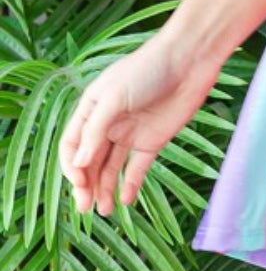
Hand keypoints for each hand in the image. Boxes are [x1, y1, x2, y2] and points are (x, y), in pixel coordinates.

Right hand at [58, 34, 222, 217]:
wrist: (190, 59)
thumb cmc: (148, 69)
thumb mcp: (114, 97)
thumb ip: (96, 131)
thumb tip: (78, 164)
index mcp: (92, 109)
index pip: (72, 144)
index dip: (71, 165)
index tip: (79, 183)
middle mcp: (108, 123)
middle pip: (89, 160)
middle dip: (86, 185)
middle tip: (85, 208)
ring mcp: (131, 133)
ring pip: (111, 168)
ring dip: (105, 188)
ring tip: (105, 210)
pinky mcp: (153, 140)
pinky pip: (138, 167)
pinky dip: (131, 184)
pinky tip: (126, 200)